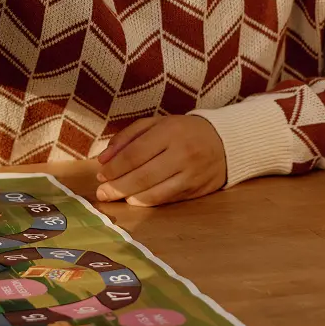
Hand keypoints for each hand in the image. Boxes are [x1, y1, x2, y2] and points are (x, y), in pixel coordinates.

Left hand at [96, 115, 226, 205]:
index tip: (100, 174)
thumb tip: (103, 159)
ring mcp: (190, 174)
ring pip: (154, 192)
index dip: (115, 167)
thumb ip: (127, 137)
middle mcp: (181, 153)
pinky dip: (146, 201)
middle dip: (117, 186)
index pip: (135, 153)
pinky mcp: (195, 190)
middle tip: (101, 193)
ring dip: (129, 197)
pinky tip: (133, 199)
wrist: (224, 142)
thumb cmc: (182, 131)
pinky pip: (166, 199)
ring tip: (114, 197)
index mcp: (169, 132)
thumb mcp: (156, 124)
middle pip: (142, 176)